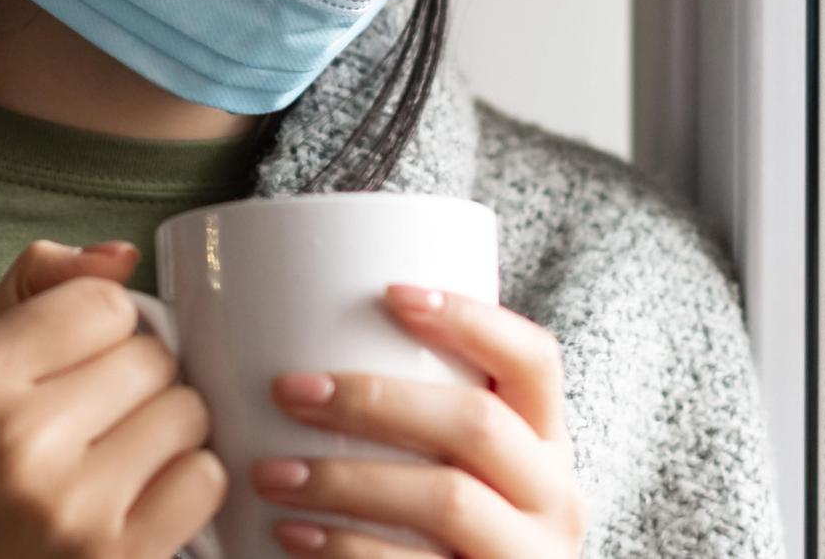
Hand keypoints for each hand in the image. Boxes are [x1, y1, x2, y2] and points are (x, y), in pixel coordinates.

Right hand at [0, 238, 225, 558]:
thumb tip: (125, 254)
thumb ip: (38, 287)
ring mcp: (72, 507)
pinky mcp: (118, 558)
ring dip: (169, 429)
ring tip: (122, 453)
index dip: (107, 328)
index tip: (82, 362)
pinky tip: (143, 494)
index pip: (105, 304)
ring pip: (188, 414)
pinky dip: (186, 483)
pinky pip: (204, 480)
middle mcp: (19, 439)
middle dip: (140, 380)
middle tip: (102, 415)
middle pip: (153, 358)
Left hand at [245, 283, 587, 556]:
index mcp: (545, 441)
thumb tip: (293, 332)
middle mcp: (553, 498)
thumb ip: (415, 413)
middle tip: (289, 392)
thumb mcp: (457, 467)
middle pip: (477, 424)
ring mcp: (528, 556)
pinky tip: (293, 536)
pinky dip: (345, 549)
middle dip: (376, 401)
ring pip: (449, 500)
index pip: (533, 359)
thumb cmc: (438, 527)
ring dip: (347, 481)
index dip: (471, 319)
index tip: (390, 293)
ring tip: (271, 476)